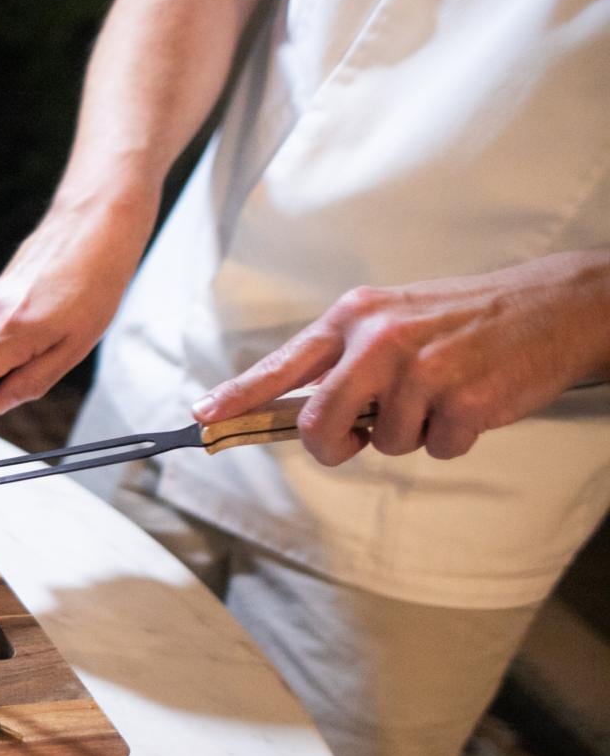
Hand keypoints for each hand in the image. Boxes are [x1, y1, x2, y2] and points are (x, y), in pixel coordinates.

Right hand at [0, 187, 157, 414]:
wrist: (98, 224)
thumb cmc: (96, 284)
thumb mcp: (74, 347)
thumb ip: (32, 380)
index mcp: (7, 331)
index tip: (6, 390)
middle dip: (8, 367)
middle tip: (52, 348)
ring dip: (18, 344)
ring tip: (58, 322)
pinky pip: (0, 320)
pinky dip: (21, 323)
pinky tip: (53, 306)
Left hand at [192, 251, 609, 463]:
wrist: (553, 306)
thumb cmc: (462, 320)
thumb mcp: (392, 319)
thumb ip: (342, 361)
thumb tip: (294, 413)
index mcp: (355, 318)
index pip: (281, 365)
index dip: (238, 397)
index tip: (202, 418)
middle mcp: (379, 340)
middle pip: (320, 425)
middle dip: (334, 447)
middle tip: (357, 439)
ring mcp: (422, 371)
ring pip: (383, 444)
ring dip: (411, 434)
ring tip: (441, 393)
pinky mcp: (463, 400)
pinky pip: (436, 449)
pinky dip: (453, 438)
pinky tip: (472, 401)